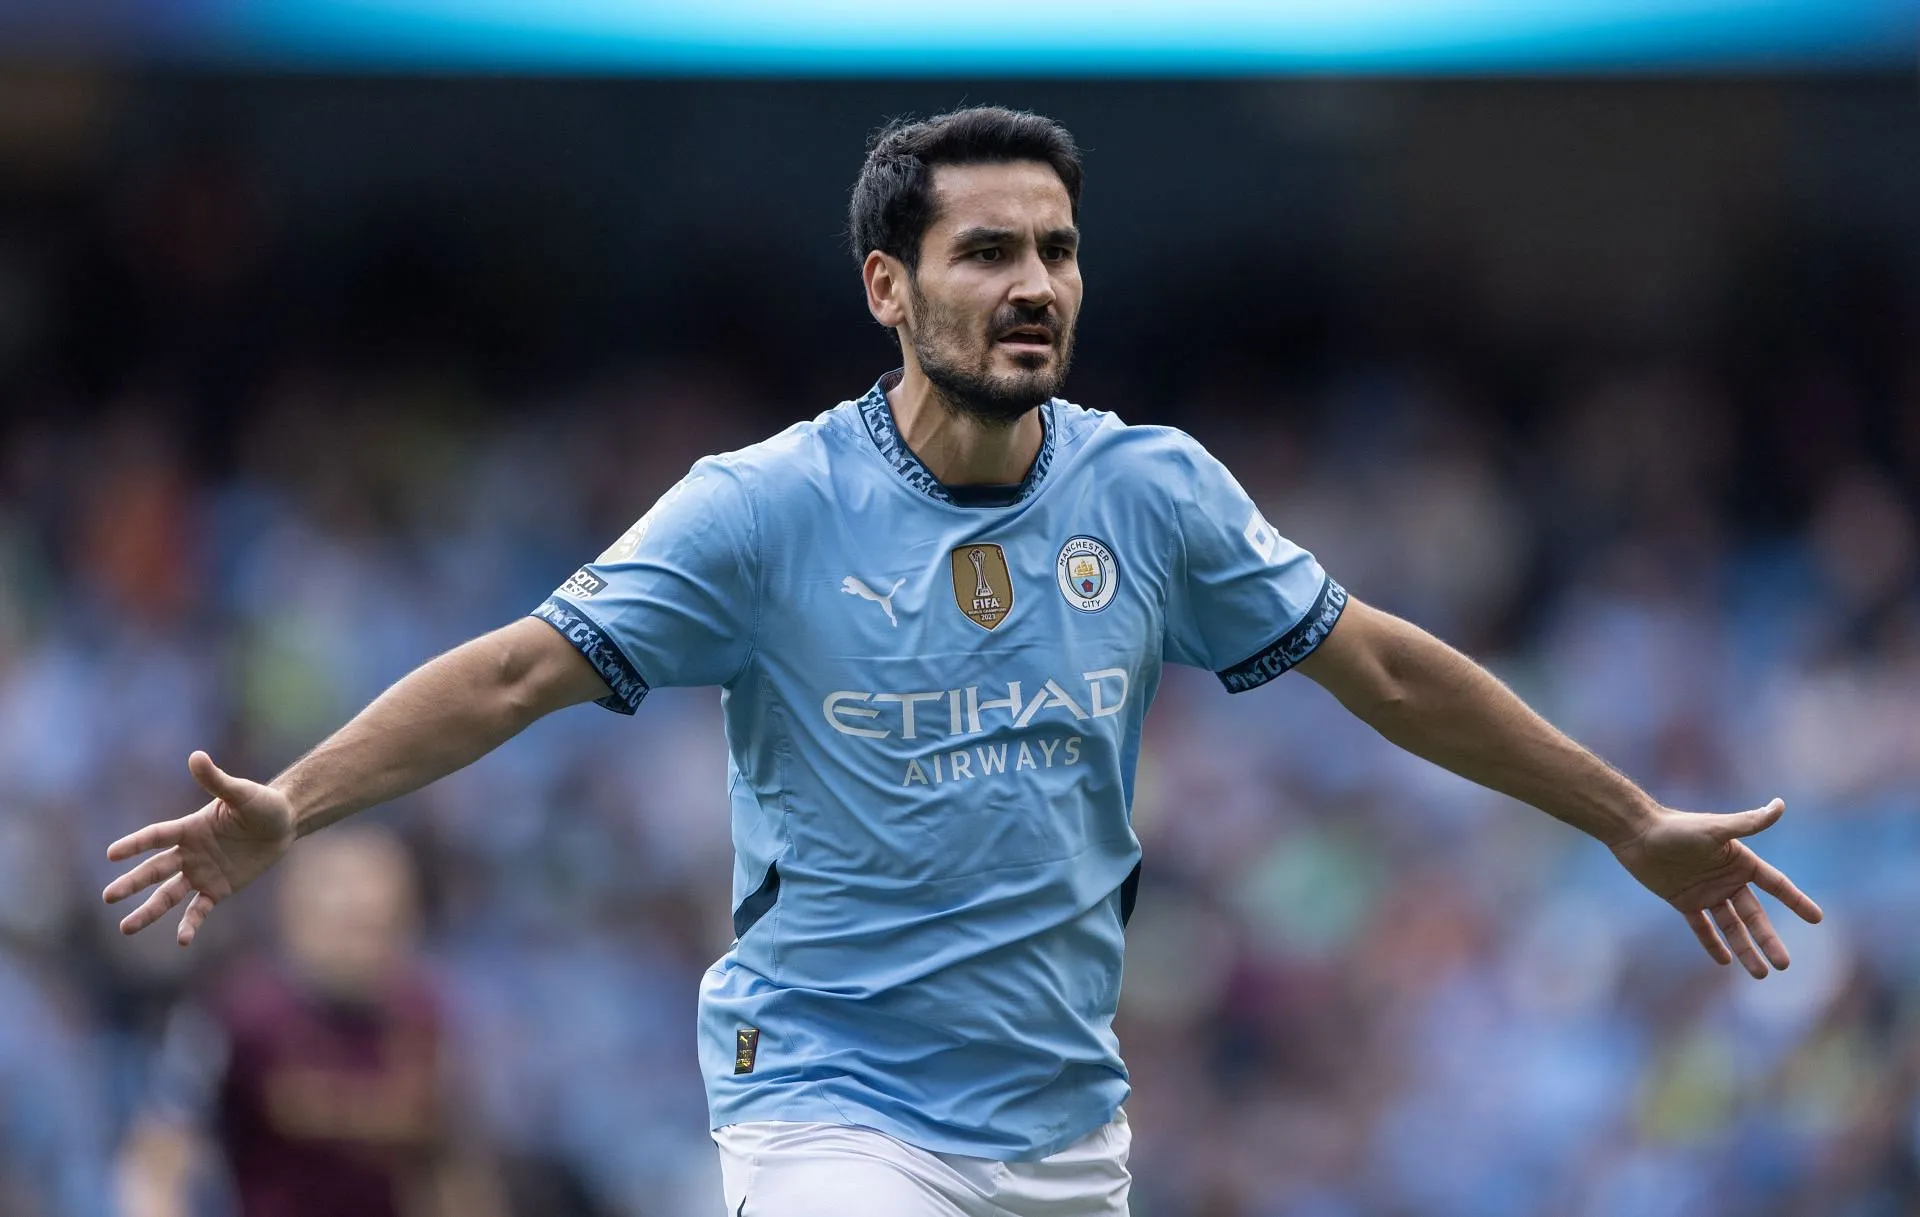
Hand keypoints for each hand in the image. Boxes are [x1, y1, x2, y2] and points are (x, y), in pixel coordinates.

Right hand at [103, 751, 297, 946]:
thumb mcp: (242, 793)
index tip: (111, 854)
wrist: (283, 824)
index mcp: (190, 828)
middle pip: (155, 870)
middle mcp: (189, 852)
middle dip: (132, 884)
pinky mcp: (218, 889)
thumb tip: (196, 756)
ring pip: (169, 895)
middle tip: (108, 897)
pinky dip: (190, 924)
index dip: (135, 844)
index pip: (156, 837)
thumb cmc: (262, 804)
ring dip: (149, 911)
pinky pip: (199, 909)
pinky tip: (181, 941)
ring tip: (126, 928)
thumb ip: (217, 781)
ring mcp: (201, 872)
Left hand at [1611, 798, 1822, 977]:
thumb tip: (1780, 805)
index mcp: (1740, 862)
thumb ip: (1748, 823)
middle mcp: (1727, 879)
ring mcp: (1706, 892)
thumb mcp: (1716, 829)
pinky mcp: (1683, 901)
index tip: (1817, 919)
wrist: (1636, 833)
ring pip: (1731, 926)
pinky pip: (1702, 927)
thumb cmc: (1677, 828)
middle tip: (1784, 965)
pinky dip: (1712, 943)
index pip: (1776, 885)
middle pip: (1754, 915)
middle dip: (1769, 940)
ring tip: (1760, 973)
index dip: (1796, 901)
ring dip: (1745, 948)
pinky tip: (1725, 961)